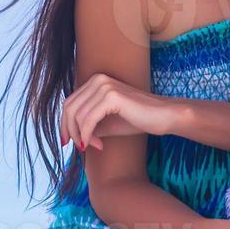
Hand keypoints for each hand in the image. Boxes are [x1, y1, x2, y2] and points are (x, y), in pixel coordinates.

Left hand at [60, 73, 179, 150]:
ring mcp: (104, 86)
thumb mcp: (106, 123)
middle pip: (69, 108)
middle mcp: (97, 80)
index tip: (70, 142)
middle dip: (70, 131)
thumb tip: (69, 135)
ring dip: (83, 136)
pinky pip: (89, 121)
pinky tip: (99, 146)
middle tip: (79, 148)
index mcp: (95, 81)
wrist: (164, 116)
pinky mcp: (111, 97)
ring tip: (96, 146)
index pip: (69, 103)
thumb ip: (87, 124)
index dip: (66, 124)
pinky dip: (89, 136)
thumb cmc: (137, 119)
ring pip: (77, 116)